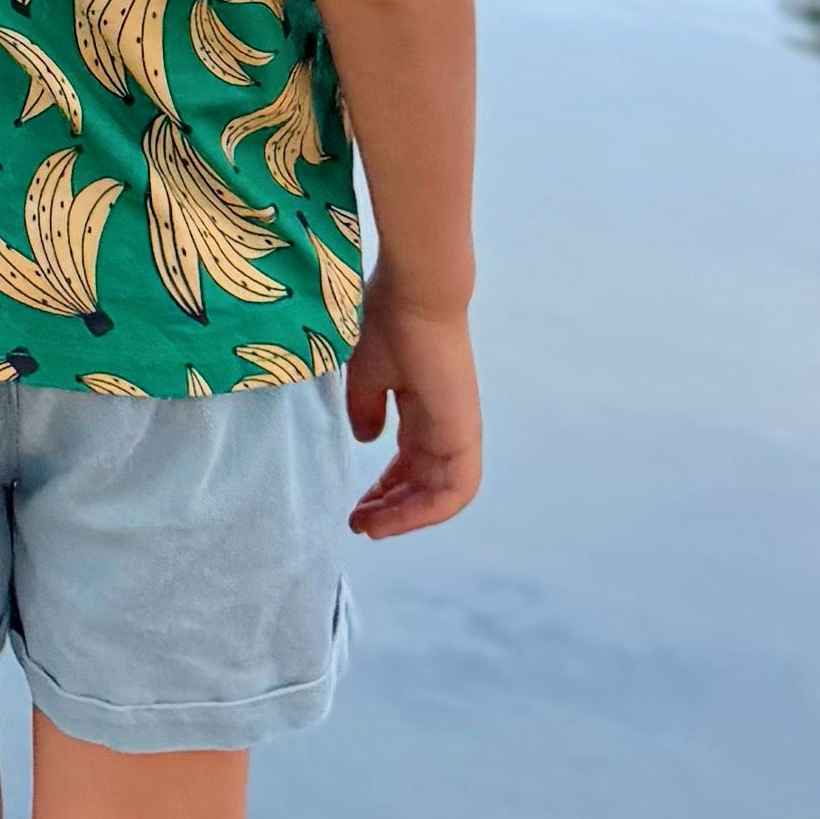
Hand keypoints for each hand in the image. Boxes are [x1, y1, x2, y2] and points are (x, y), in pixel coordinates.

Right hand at [345, 291, 480, 537]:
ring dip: (406, 516)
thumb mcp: (366, 373)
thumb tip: (365, 439)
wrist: (416, 291)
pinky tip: (393, 517)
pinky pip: (455, 490)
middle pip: (425, 485)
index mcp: (424, 410)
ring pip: (441, 495)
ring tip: (370, 527)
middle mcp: (445, 426)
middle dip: (391, 509)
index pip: (410, 463)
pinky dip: (427, 511)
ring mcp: (458, 430)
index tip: (356, 505)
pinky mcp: (463, 433)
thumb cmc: (387, 320)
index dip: (384, 488)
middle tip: (359, 522)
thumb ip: (366, 407)